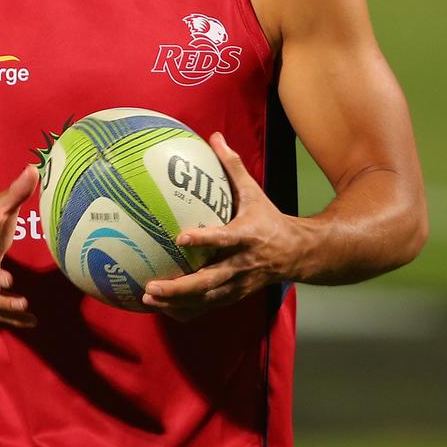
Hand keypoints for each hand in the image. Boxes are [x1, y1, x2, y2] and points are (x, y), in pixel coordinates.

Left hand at [141, 133, 301, 320]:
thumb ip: (232, 166)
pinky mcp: (235, 295)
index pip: (224, 239)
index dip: (204, 240)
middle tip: (151, 286)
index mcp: (247, 236)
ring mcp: (239, 284)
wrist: (298, 254)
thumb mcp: (254, 192)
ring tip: (149, 298)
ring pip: (207, 299)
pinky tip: (162, 308)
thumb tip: (215, 136)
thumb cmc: (270, 220)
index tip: (180, 237)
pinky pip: (208, 307)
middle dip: (180, 287)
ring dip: (178, 302)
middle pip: (210, 281)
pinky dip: (186, 311)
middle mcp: (242, 264)